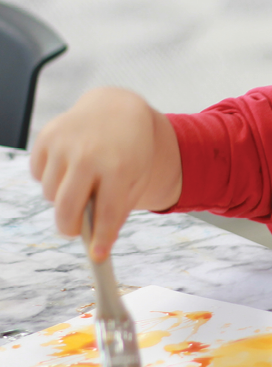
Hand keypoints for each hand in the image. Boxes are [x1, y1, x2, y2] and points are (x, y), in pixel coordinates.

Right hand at [30, 88, 181, 261]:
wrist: (117, 110)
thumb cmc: (129, 151)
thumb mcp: (136, 178)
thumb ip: (118, 210)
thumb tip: (98, 245)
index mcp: (119, 167)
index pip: (107, 213)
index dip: (102, 239)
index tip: (98, 256)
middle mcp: (89, 155)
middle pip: (67, 210)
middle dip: (71, 228)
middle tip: (77, 231)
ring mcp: (65, 144)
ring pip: (50, 195)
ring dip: (63, 197)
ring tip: (82, 182)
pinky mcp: (47, 137)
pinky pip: (38, 175)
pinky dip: (51, 177)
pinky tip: (70, 165)